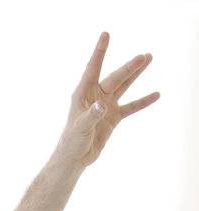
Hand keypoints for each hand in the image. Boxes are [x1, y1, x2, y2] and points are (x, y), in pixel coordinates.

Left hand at [55, 32, 158, 170]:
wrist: (75, 159)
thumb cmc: (72, 142)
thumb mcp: (81, 128)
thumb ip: (92, 115)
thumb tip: (102, 105)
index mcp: (83, 93)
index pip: (93, 68)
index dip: (99, 52)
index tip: (105, 35)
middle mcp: (95, 96)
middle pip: (115, 78)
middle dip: (129, 67)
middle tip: (144, 57)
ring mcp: (106, 106)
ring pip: (124, 86)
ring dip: (136, 74)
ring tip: (149, 58)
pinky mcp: (113, 117)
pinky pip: (131, 107)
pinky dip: (143, 101)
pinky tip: (156, 94)